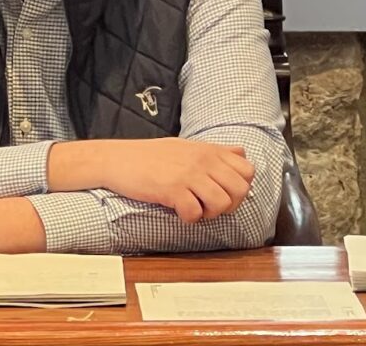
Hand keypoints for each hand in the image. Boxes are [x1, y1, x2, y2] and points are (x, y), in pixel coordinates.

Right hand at [51, 138, 254, 223]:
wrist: (117, 159)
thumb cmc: (149, 155)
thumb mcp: (186, 146)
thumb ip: (214, 151)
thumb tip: (239, 153)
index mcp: (208, 150)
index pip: (248, 170)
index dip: (241, 187)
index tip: (224, 192)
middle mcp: (203, 161)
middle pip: (240, 190)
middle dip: (230, 205)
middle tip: (210, 206)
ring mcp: (189, 175)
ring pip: (222, 204)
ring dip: (210, 214)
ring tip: (194, 209)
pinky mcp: (173, 190)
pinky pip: (195, 213)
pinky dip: (189, 218)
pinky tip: (178, 211)